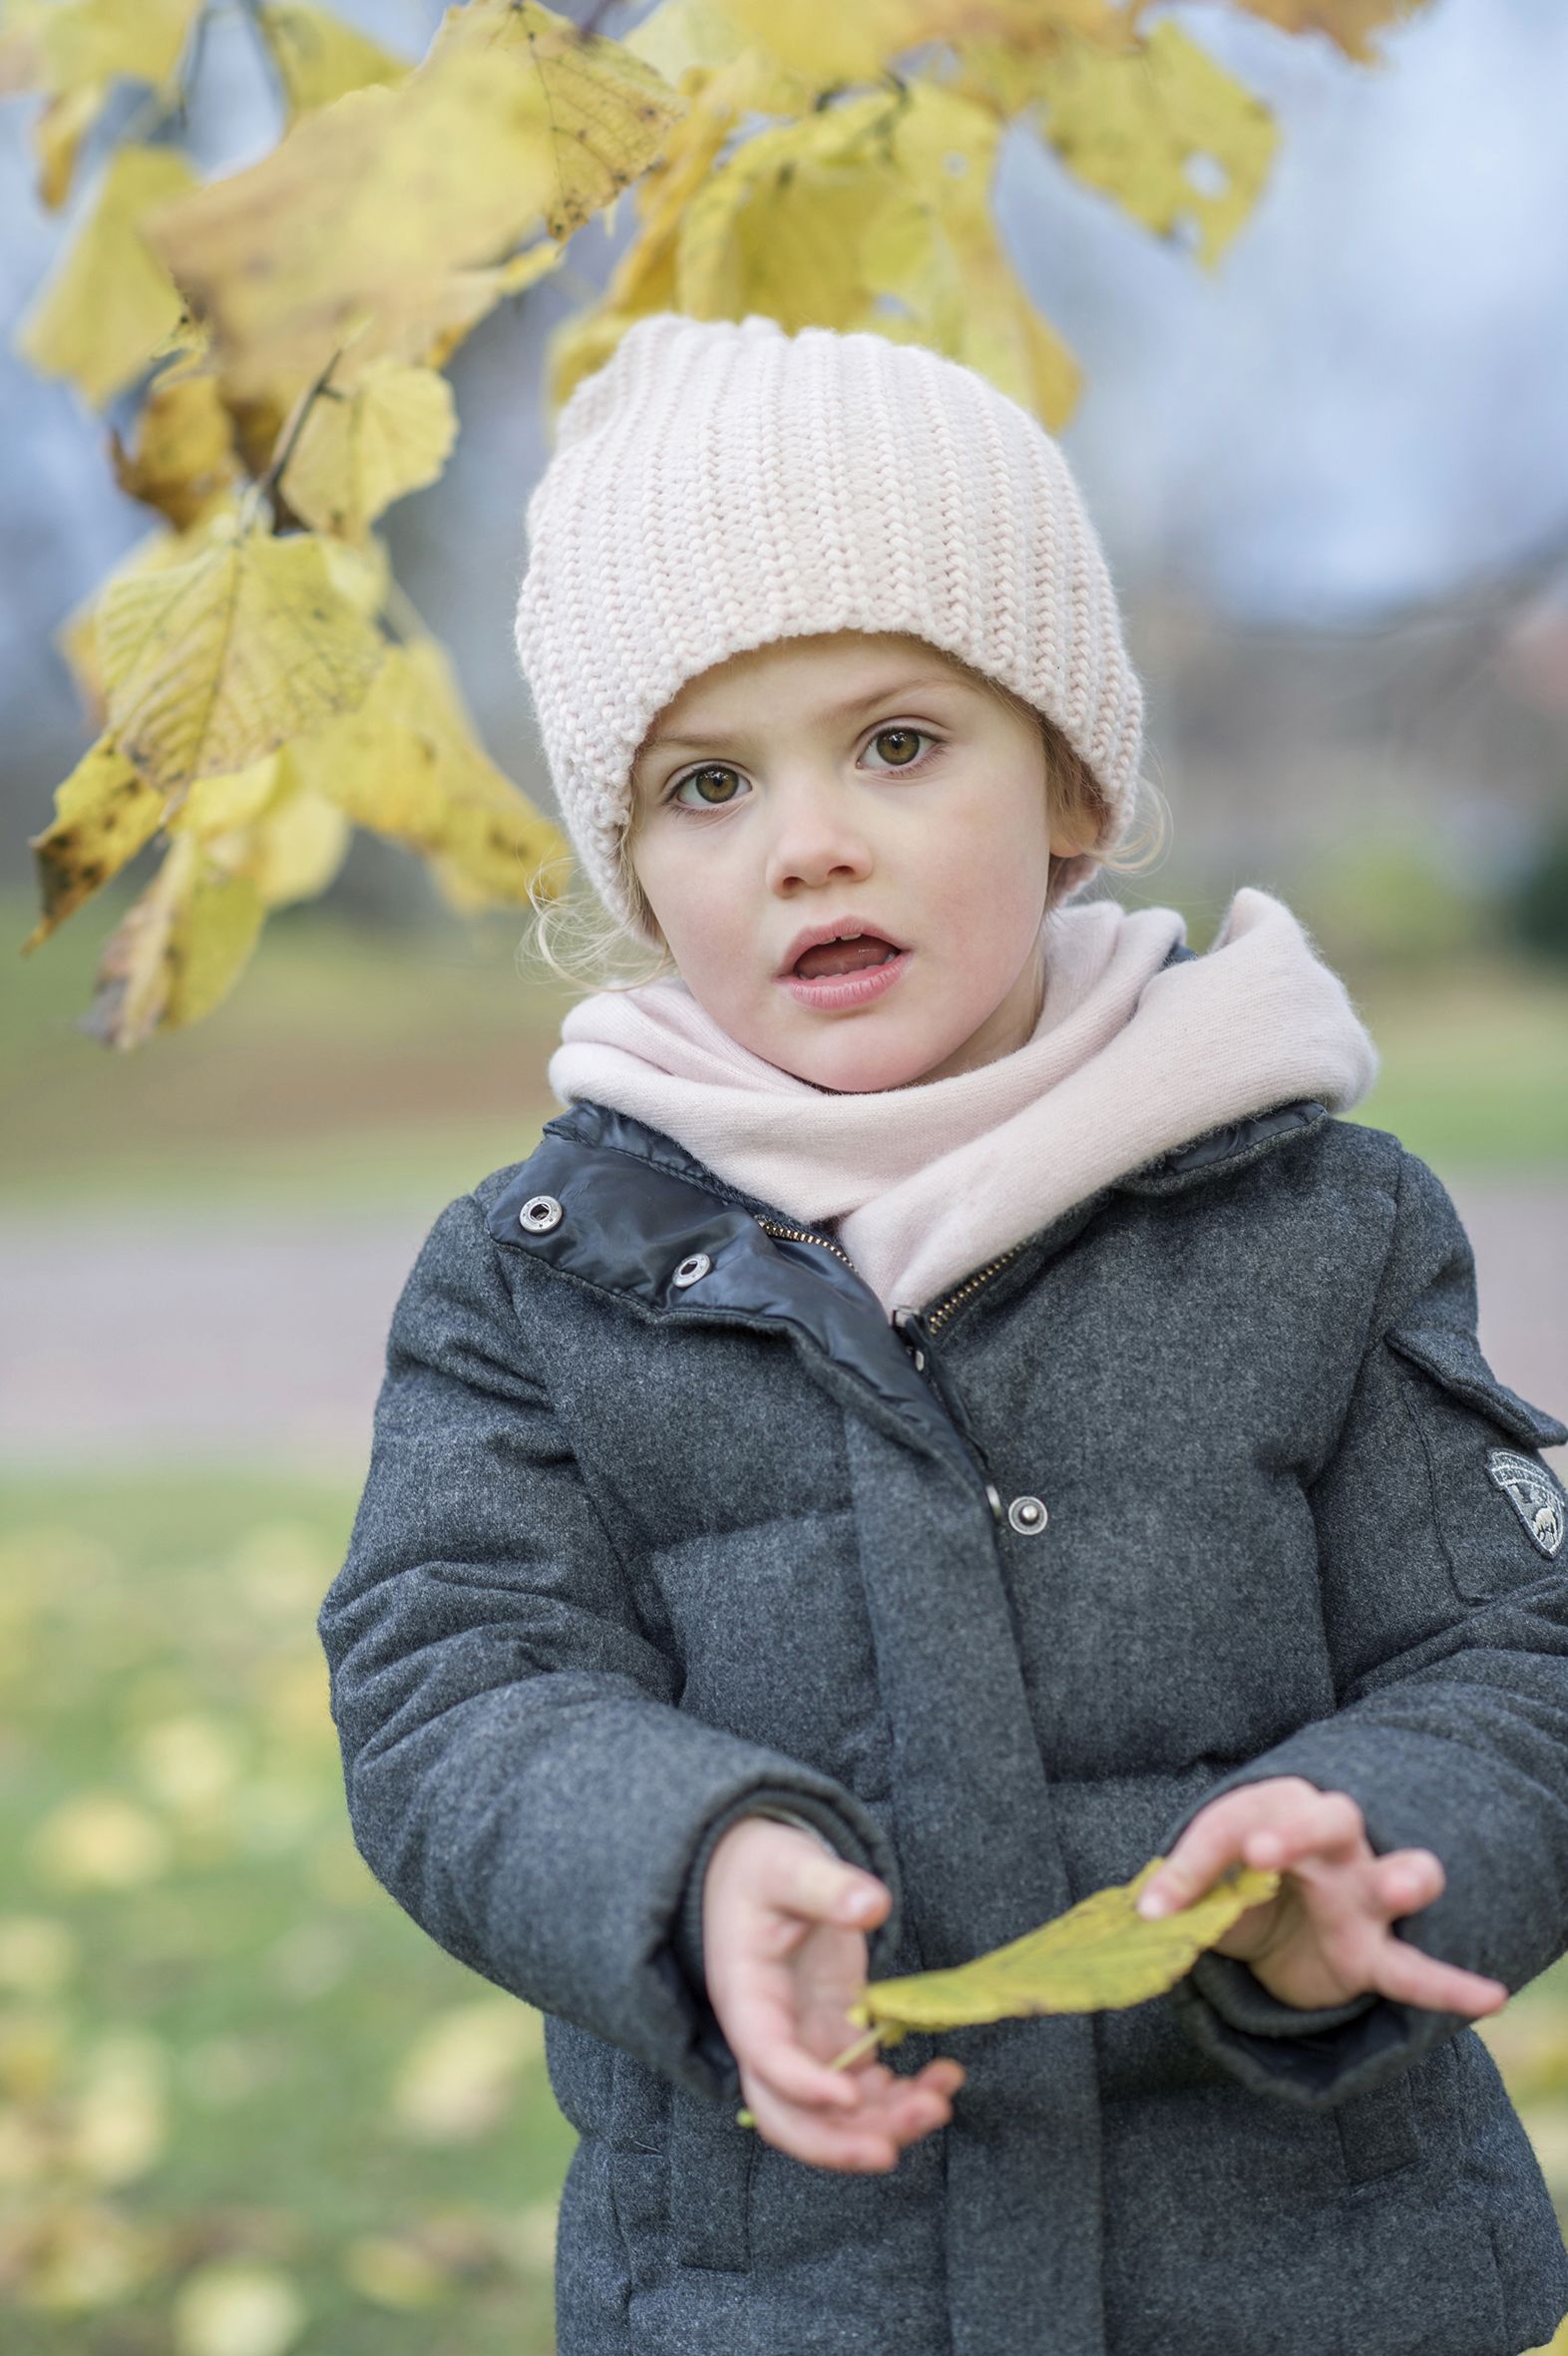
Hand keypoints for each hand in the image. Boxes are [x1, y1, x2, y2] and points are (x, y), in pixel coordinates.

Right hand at [702, 1816, 964, 2171]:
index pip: (764, 2056)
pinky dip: (900, 2098)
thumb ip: (827, 1886)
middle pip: (788, 2115)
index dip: (804, 2085)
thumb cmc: (763, 1867)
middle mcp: (768, 2036)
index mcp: (746, 1995)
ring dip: (881, 2125)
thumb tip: (872, 1906)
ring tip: (938, 2104)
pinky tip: (942, 2079)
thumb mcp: (788, 1865)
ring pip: (831, 2116)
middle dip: (838, 2142)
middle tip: (895, 2145)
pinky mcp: (833, 2038)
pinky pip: (863, 2090)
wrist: (753, 1870)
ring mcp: (803, 2043)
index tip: (851, 2096)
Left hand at [1135, 1776, 1507, 2016]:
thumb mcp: (1204, 1887)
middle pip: (1329, 1819)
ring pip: (1397, 1872)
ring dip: (1402, 1877)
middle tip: (1259, 1854)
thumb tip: (1146, 1915)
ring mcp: (1363, 1896)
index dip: (1191, 1864)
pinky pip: (1417, 1970)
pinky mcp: (1375, 1953)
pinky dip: (1452, 1985)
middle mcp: (1329, 1845)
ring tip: (1403, 1886)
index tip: (1152, 1906)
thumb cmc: (1242, 1886)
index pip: (1233, 1824)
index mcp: (1275, 1813)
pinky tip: (1489, 1996)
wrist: (1284, 1921)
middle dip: (1299, 1831)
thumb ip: (1181, 1893)